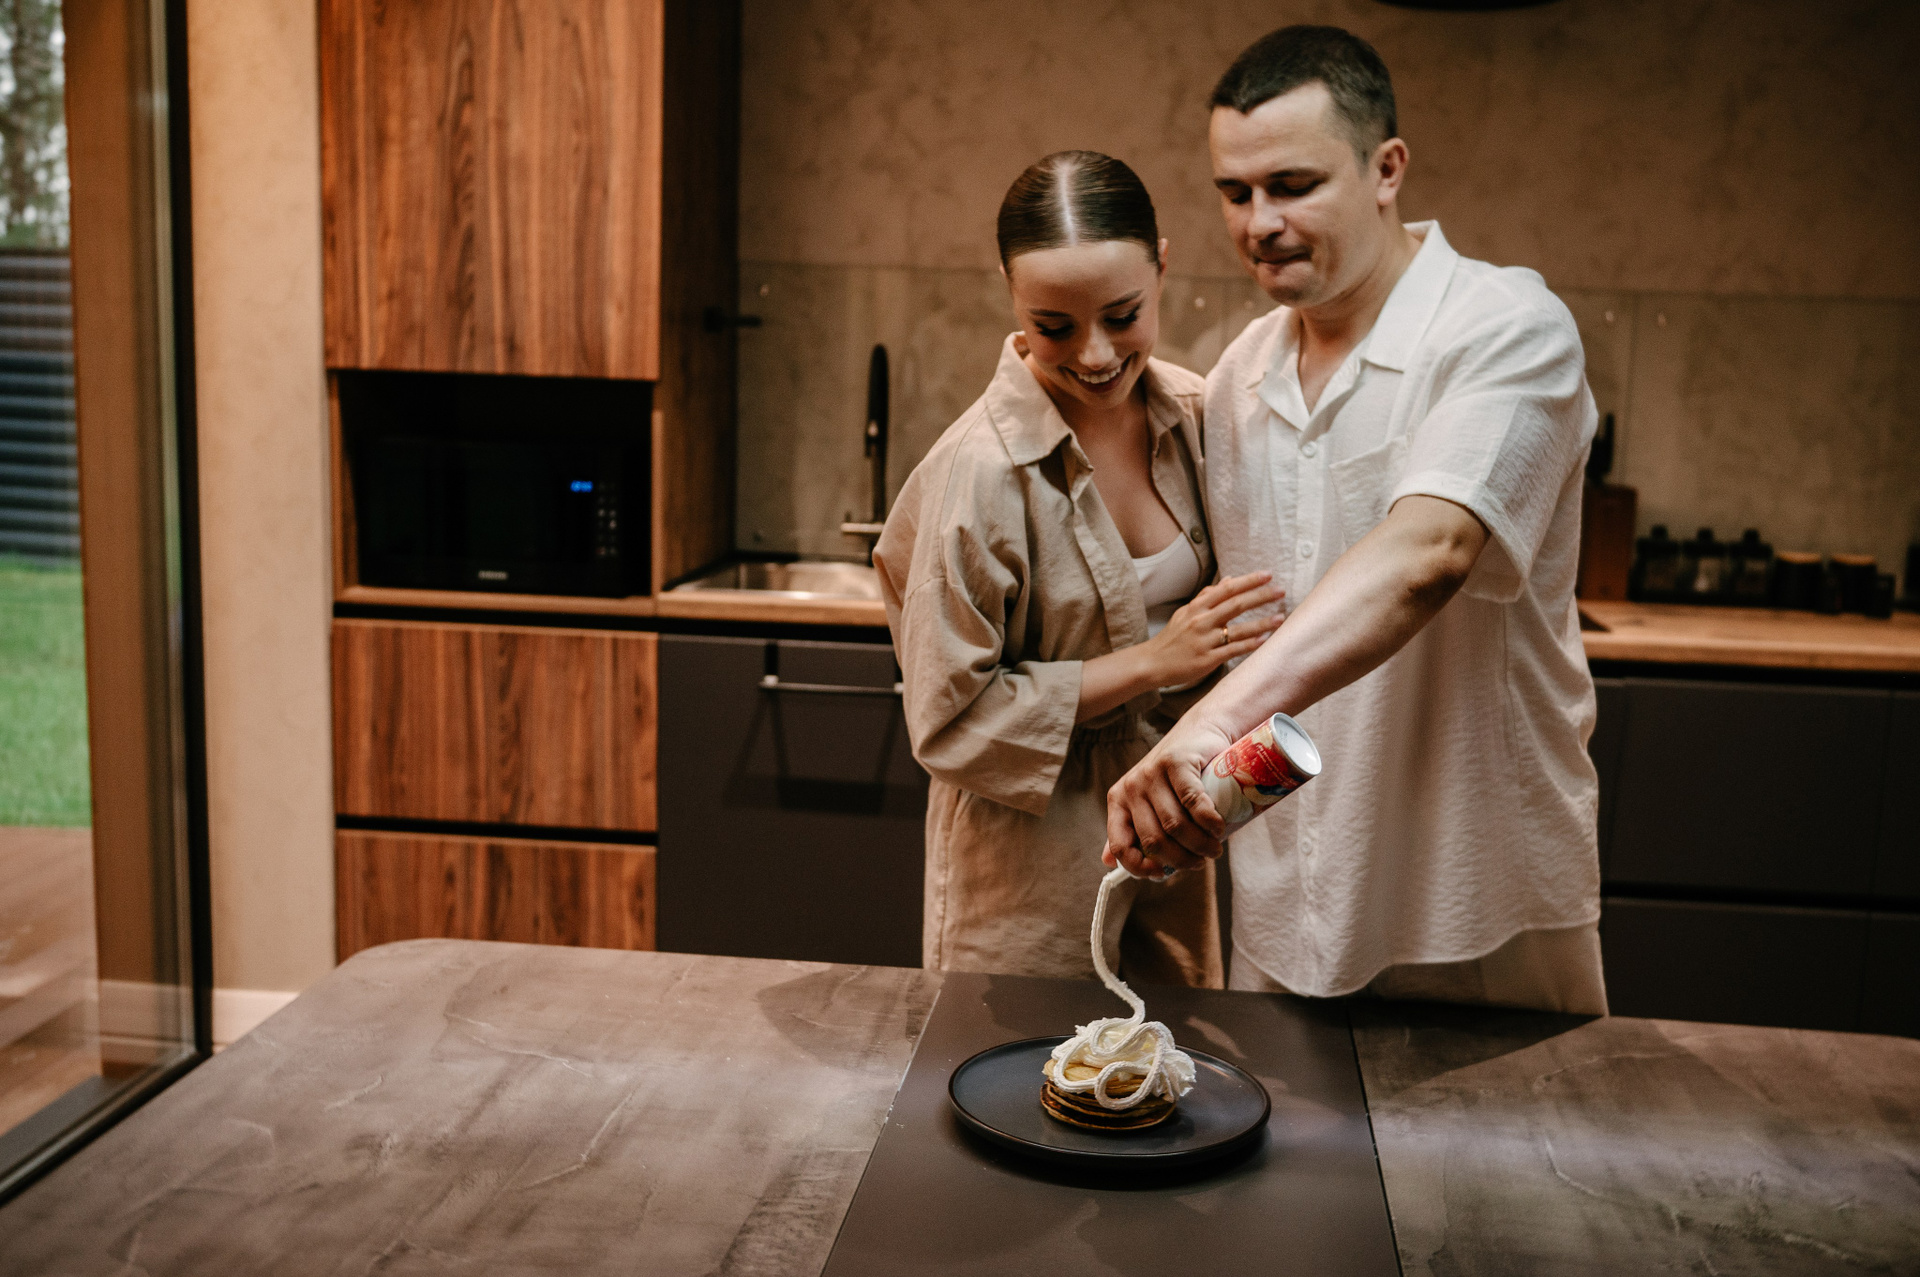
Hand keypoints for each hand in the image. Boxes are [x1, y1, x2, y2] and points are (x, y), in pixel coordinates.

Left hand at [1104, 714, 1235, 876]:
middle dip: (1181, 860)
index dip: (1139, 868)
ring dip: (1200, 845)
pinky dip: (1209, 823)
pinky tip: (1219, 829)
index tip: (1162, 874)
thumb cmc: (1175, 777)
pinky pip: (1193, 803)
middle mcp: (1131, 788)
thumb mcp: (1149, 802)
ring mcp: (1151, 773)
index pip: (1120, 845)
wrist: (1199, 734)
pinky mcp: (1175, 762)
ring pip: (1175, 826)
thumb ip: (1131, 831)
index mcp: (1118, 801)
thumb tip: (1108, 862)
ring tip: (1214, 849)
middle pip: (1153, 841)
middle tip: (1202, 862)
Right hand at [1140, 572, 1283, 689]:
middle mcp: (1201, 621)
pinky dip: (1249, 645)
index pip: (1227, 589)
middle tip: (1281, 591)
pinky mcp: (1207, 659)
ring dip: (1262, 623)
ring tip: (1280, 618)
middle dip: (1260, 596)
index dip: (1248, 581)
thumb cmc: (1173, 637)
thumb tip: (1230, 579)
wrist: (1152, 662)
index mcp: (1197, 607)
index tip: (1268, 574)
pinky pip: (1232, 650)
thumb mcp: (1186, 612)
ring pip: (1238, 629)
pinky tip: (1264, 640)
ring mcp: (1204, 641)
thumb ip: (1208, 596)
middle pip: (1236, 605)